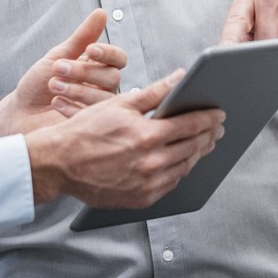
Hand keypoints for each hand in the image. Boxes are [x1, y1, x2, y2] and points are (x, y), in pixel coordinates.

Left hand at [0, 9, 126, 137]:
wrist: (21, 110)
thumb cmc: (39, 83)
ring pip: (104, 99)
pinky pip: (92, 118)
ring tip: (53, 85)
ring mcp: (97, 108)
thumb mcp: (58, 55)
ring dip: (78, 89)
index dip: (108, 54)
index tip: (90, 50)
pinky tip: (56, 102)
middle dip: (85, 72)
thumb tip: (101, 13)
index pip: (119, 59)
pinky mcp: (88, 126)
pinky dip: (73, 108)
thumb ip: (82, 36)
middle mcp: (102, 88)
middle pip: (112, 78)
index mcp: (98, 68)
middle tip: (58, 68)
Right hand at [26, 71, 223, 207]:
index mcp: (148, 135)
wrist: (59, 163)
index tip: (219, 113)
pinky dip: (179, 171)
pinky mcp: (141, 199)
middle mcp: (151, 162)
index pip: (191, 125)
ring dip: (197, 153)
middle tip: (216, 128)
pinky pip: (171, 185)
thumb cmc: (85, 131)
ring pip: (185, 167)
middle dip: (208, 135)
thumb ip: (154, 93)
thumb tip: (180, 78)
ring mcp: (147, 184)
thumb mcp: (119, 104)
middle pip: (193, 147)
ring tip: (203, 143)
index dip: (209, 118)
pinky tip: (181, 161)